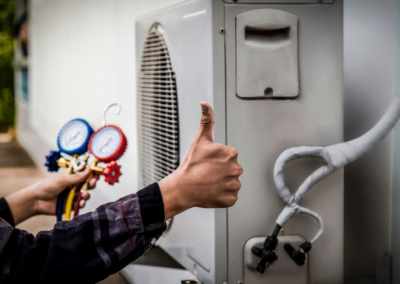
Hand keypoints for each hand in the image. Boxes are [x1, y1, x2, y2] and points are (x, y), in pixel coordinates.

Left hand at [34, 167, 98, 215]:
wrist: (36, 200)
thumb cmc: (46, 186)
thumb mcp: (62, 180)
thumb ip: (77, 177)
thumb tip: (89, 169)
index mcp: (71, 178)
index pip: (84, 175)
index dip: (91, 174)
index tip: (96, 174)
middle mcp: (73, 186)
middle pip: (87, 185)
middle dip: (91, 183)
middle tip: (93, 182)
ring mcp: (72, 196)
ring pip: (85, 195)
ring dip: (87, 194)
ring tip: (84, 194)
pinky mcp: (70, 205)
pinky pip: (79, 204)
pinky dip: (82, 203)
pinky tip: (81, 202)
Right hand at [159, 101, 242, 219]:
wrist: (182, 188)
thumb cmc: (190, 164)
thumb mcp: (199, 139)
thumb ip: (207, 120)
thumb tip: (205, 103)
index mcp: (232, 153)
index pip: (229, 156)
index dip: (217, 160)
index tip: (207, 163)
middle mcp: (237, 169)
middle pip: (231, 169)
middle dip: (221, 171)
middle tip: (206, 173)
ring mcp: (234, 185)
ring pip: (231, 183)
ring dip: (222, 183)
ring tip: (208, 183)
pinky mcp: (231, 199)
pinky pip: (230, 196)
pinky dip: (222, 195)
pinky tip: (211, 191)